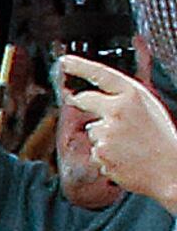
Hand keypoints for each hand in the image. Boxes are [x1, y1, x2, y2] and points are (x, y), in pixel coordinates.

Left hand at [61, 53, 176, 203]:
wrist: (169, 168)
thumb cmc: (161, 138)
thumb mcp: (149, 107)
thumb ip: (125, 98)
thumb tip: (100, 91)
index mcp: (133, 95)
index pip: (101, 74)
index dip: (80, 66)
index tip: (64, 62)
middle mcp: (117, 110)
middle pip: (84, 99)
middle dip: (82, 101)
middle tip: (97, 110)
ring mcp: (107, 132)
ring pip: (93, 128)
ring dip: (104, 135)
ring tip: (129, 144)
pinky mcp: (100, 152)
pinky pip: (95, 149)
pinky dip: (106, 153)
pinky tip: (125, 156)